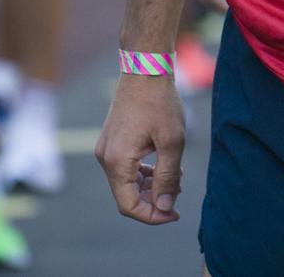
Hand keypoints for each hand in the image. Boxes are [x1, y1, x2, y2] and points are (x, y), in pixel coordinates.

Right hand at [96, 74, 186, 225]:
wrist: (145, 68)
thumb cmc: (160, 102)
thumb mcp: (172, 141)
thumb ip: (168, 177)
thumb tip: (165, 207)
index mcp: (116, 161)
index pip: (128, 205)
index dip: (152, 215)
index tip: (175, 212)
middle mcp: (105, 158)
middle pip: (127, 196)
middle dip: (154, 199)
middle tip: (179, 188)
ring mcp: (106, 149)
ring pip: (127, 182)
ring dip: (151, 186)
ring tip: (176, 174)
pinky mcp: (112, 141)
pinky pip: (125, 168)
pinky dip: (144, 173)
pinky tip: (164, 164)